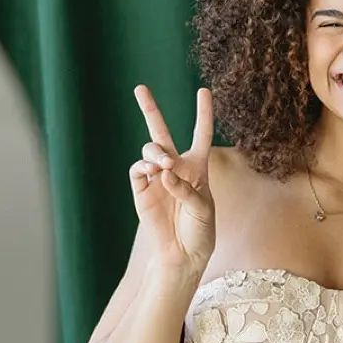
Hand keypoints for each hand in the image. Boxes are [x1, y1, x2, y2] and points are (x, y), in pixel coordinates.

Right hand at [131, 85, 215, 275]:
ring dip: (156, 152)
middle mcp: (175, 168)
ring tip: (164, 164)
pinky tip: (152, 171)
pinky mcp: (141, 190)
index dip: (203, 113)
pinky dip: (143, 166)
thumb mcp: (203, 209)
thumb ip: (186, 189)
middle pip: (160, 132)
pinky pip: (138, 170)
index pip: (201, 135)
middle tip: (140, 88)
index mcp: (197, 168)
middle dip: (150, 110)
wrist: (182, 254)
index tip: (204, 91)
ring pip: (150, 149)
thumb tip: (164, 172)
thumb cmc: (200, 231)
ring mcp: (155, 178)